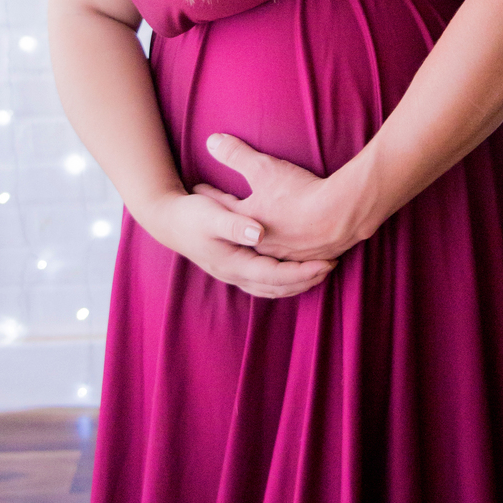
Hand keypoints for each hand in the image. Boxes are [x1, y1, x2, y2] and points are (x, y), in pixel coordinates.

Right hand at [140, 187, 335, 298]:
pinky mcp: (236, 268)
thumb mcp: (210, 214)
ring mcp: (235, 275)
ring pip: (273, 288)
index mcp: (233, 263)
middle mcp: (235, 275)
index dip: (302, 272)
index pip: (275, 276)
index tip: (327, 263)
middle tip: (333, 265)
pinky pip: (266, 282)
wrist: (169, 221)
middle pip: (278, 286)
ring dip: (298, 281)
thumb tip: (258, 232)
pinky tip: (299, 270)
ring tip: (323, 268)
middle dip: (306, 279)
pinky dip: (285, 279)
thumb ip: (234, 224)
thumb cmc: (191, 214)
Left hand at [198, 133, 374, 263]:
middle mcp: (262, 244)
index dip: (209, 193)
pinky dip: (284, 257)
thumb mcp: (264, 168)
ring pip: (265, 253)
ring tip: (254, 241)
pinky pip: (289, 262)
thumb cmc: (298, 193)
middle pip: (241, 235)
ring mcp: (285, 254)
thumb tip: (211, 141)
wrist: (339, 214)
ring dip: (257, 245)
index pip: (222, 206)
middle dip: (229, 226)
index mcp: (248, 221)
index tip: (197, 187)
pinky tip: (289, 256)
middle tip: (220, 219)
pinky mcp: (307, 259)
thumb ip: (236, 155)